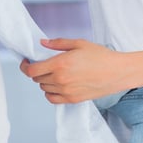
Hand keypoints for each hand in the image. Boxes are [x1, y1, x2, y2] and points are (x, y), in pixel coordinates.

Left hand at [20, 38, 134, 103]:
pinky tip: (58, 85)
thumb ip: (59, 43)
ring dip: (46, 80)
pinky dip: (51, 92)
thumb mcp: (80, 44)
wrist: (117, 72)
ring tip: (57, 73)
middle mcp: (60, 79)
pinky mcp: (71, 99)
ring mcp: (65, 91)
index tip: (26, 62)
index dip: (25, 66)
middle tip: (47, 65)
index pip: (31, 70)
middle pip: (37, 78)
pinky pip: (51, 98)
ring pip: (44, 88)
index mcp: (60, 63)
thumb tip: (43, 43)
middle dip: (39, 71)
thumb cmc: (102, 56)